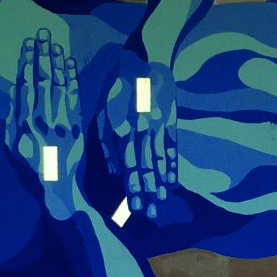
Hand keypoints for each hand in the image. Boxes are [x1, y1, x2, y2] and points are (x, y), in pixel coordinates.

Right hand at [6, 29, 86, 219]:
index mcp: (24, 122)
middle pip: (43, 80)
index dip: (27, 63)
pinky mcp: (76, 125)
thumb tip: (15, 87)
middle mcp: (42, 119)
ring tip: (55, 42)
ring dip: (57, 62)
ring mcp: (61, 121)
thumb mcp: (12, 141)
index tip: (28, 45)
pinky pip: (74, 97)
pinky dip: (72, 78)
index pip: (26, 85)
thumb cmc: (31, 160)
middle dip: (42, 55)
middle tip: (43, 34)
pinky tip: (70, 62)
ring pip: (59, 85)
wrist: (56, 182)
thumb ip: (12, 115)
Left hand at [97, 58, 176, 221]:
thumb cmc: (117, 89)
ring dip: (161, 183)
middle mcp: (141, 133)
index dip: (132, 188)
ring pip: (160, 161)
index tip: (134, 208)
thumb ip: (107, 145)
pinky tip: (174, 181)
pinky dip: (173, 166)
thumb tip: (115, 172)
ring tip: (162, 201)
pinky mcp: (171, 122)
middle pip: (146, 169)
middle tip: (151, 214)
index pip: (128, 166)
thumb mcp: (103, 113)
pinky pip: (172, 148)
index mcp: (121, 131)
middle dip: (148, 193)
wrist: (145, 62)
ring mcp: (158, 128)